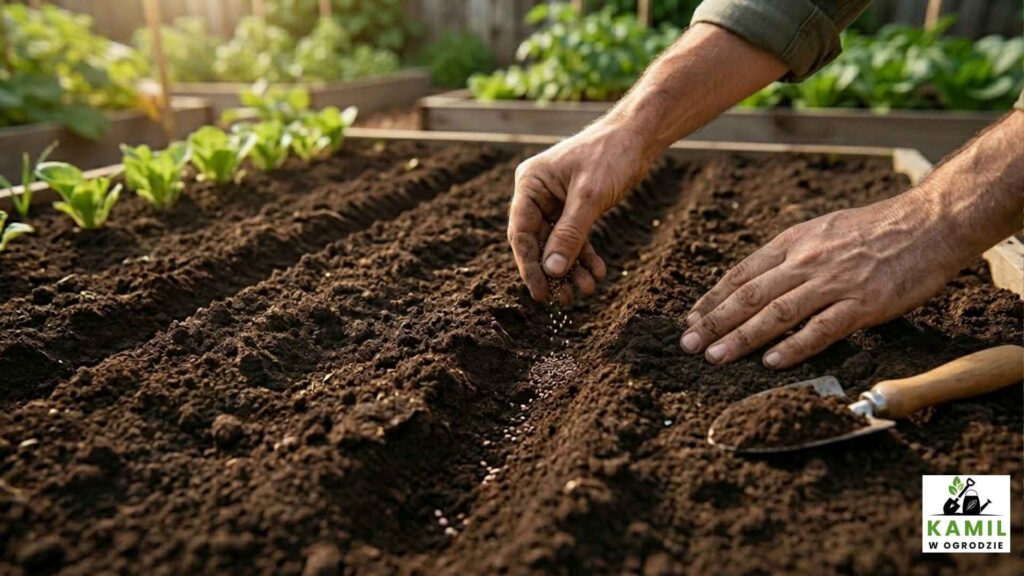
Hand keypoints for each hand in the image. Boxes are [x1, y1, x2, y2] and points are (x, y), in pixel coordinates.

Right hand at [509, 122, 650, 303]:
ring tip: (586, 289)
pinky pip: (575, 238)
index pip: (520, 232)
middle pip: (537, 242)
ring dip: (570, 268)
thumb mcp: (590, 197)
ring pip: (557, 244)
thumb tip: (551, 271)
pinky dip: (585, 256)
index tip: (540, 292)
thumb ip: (569, 234)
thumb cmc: (610, 155)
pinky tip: (597, 272)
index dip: (529, 265)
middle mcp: (537, 194)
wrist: (638, 137)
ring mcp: (555, 202)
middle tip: (562, 299)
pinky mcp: (575, 208)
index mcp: (530, 184)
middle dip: (552, 271)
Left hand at [680, 190, 965, 368]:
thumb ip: (792, 255)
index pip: (742, 274)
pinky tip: (771, 362)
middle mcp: (806, 262)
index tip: (691, 320)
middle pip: (750, 296)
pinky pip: (821, 329)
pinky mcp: (863, 304)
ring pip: (776, 314)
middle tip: (688, 345)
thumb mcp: (822, 230)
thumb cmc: (877, 229)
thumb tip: (760, 278)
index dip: (713, 299)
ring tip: (715, 357)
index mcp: (794, 243)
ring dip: (741, 338)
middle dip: (714, 322)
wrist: (929, 222)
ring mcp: (834, 283)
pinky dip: (794, 346)